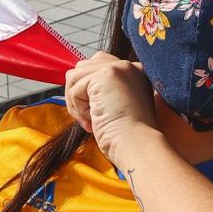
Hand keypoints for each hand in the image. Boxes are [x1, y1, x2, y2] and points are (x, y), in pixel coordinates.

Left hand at [64, 52, 159, 167]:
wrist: (138, 146)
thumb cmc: (127, 137)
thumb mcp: (117, 107)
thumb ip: (103, 91)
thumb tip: (77, 88)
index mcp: (134, 73)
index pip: (99, 66)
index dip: (88, 91)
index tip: (97, 114)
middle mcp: (128, 66)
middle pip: (83, 68)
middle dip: (79, 94)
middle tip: (91, 118)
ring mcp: (118, 68)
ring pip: (75, 77)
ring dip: (77, 103)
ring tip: (92, 119)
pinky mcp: (105, 74)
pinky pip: (75, 88)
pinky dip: (78, 109)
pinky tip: (94, 120)